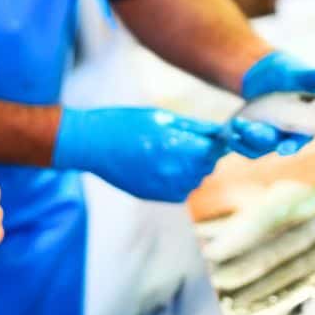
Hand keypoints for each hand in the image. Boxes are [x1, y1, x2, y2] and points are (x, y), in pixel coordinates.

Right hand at [53, 107, 229, 201]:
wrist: (94, 144)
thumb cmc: (126, 124)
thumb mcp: (162, 117)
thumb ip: (194, 127)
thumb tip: (220, 131)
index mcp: (176, 146)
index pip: (214, 150)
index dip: (216, 142)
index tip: (213, 135)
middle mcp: (173, 171)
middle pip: (207, 166)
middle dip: (204, 154)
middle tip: (186, 139)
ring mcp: (164, 187)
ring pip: (195, 180)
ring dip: (192, 168)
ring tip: (170, 152)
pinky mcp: (155, 197)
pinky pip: (181, 192)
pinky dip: (179, 181)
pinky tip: (162, 166)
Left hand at [231, 51, 314, 158]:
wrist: (264, 74)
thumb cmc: (290, 75)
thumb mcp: (301, 73)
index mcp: (305, 124)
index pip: (302, 139)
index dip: (293, 145)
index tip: (284, 148)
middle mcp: (287, 134)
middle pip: (276, 144)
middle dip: (262, 139)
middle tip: (249, 128)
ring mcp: (269, 137)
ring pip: (258, 147)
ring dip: (246, 139)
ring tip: (237, 124)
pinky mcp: (252, 136)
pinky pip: (244, 145)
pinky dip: (236, 142)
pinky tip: (228, 134)